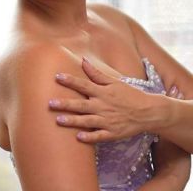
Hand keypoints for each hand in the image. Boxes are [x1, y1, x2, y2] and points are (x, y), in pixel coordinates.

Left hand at [48, 57, 182, 142]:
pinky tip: (78, 137)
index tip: (57, 77)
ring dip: (73, 121)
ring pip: (87, 121)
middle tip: (50, 103)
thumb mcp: (114, 82)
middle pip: (81, 105)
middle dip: (65, 104)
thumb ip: (97, 73)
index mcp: (103, 92)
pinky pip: (99, 137)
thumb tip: (83, 60)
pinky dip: (90, 137)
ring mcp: (108, 121)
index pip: (83, 85)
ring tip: (58, 120)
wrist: (149, 112)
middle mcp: (103, 106)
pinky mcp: (113, 133)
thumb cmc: (129, 95)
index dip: (70, 80)